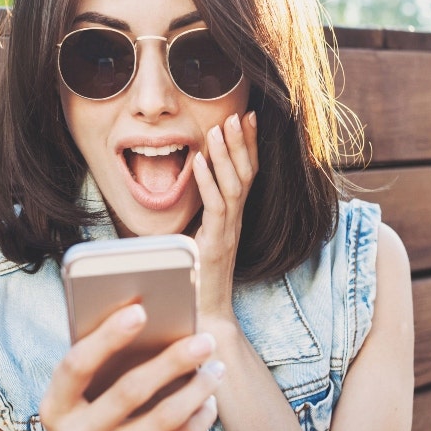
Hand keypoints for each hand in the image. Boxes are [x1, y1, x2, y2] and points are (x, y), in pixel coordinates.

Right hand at [40, 303, 223, 430]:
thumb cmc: (89, 417)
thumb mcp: (79, 396)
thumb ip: (99, 363)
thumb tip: (144, 314)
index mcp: (56, 408)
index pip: (77, 365)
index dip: (107, 336)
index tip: (140, 310)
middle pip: (129, 391)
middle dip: (172, 360)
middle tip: (205, 340)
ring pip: (162, 419)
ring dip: (196, 389)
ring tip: (216, 368)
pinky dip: (198, 420)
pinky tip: (208, 401)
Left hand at [192, 111, 258, 320]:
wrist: (205, 316)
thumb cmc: (197, 279)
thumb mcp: (197, 238)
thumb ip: (196, 215)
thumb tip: (181, 185)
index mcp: (233, 217)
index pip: (247, 174)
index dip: (249, 145)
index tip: (248, 117)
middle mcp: (235, 221)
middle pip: (246, 174)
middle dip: (243, 142)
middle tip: (239, 114)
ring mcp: (228, 232)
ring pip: (234, 187)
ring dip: (227, 155)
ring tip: (219, 128)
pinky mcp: (216, 244)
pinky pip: (215, 208)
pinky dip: (207, 182)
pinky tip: (200, 161)